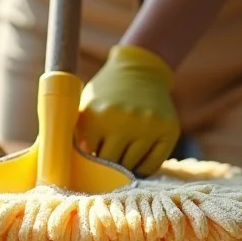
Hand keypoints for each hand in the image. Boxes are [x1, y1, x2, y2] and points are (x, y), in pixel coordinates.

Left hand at [76, 44, 179, 176]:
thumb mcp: (85, 108)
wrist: (140, 70)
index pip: (90, 159)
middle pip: (112, 165)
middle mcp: (125, 121)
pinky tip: (136, 162)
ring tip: (120, 160)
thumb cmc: (107, 94)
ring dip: (124, 169)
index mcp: (98, 116)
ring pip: (132, 168)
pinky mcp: (169, 129)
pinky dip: (142, 169)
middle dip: (107, 168)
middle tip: (105, 166)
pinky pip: (152, 165)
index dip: (89, 164)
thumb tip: (73, 169)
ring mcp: (149, 126)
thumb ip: (77, 135)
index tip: (90, 164)